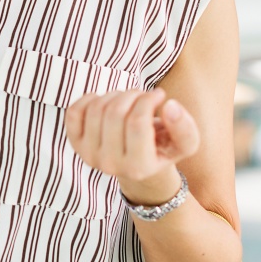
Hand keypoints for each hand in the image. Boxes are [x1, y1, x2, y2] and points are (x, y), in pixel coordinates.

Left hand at [63, 87, 199, 196]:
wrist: (138, 164)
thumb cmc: (162, 149)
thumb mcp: (184, 144)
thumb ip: (185, 128)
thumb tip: (170, 106)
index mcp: (138, 167)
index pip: (137, 122)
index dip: (149, 100)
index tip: (159, 95)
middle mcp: (109, 165)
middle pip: (115, 112)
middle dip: (132, 94)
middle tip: (143, 95)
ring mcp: (89, 155)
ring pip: (97, 108)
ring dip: (115, 94)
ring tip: (128, 100)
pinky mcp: (75, 143)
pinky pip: (75, 111)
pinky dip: (89, 98)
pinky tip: (106, 101)